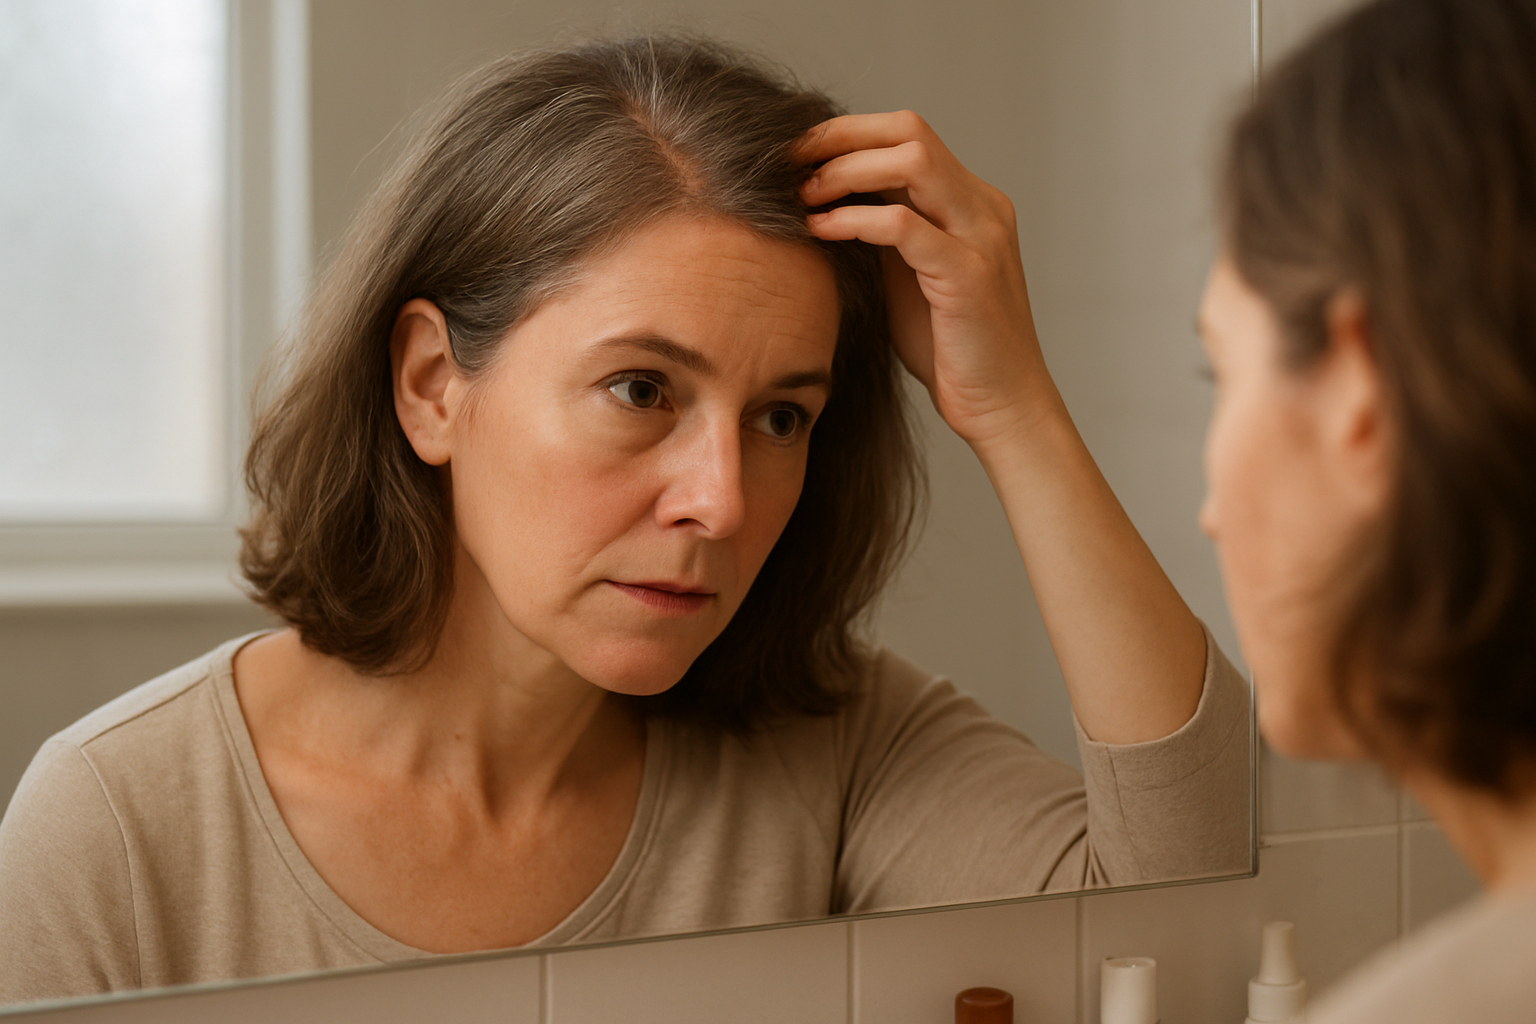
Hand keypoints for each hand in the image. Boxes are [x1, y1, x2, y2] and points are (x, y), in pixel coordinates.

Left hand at [798, 111, 1060, 446]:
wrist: (1001, 405)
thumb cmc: (952, 349)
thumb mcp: (910, 277)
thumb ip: (884, 236)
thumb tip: (826, 204)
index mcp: (971, 202)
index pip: (908, 136)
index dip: (848, 134)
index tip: (798, 155)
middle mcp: (983, 207)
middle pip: (909, 132)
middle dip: (841, 138)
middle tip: (790, 163)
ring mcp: (981, 237)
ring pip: (912, 163)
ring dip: (847, 170)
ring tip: (804, 194)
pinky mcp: (968, 274)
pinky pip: (904, 226)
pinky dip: (855, 219)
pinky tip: (820, 229)